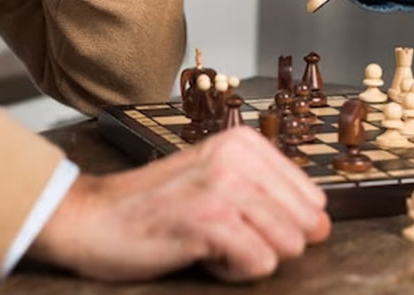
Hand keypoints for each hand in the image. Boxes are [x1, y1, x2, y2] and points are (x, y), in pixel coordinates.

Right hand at [29, 127, 331, 281]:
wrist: (90, 217)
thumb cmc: (154, 206)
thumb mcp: (216, 181)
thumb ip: (269, 196)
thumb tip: (323, 225)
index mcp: (244, 143)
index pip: (313, 198)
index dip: (284, 224)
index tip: (241, 221)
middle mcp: (238, 158)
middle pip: (304, 225)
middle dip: (270, 243)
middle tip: (223, 234)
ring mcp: (224, 187)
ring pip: (287, 245)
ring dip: (250, 256)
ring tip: (210, 241)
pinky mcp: (209, 221)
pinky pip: (259, 263)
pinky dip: (231, 270)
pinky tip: (200, 252)